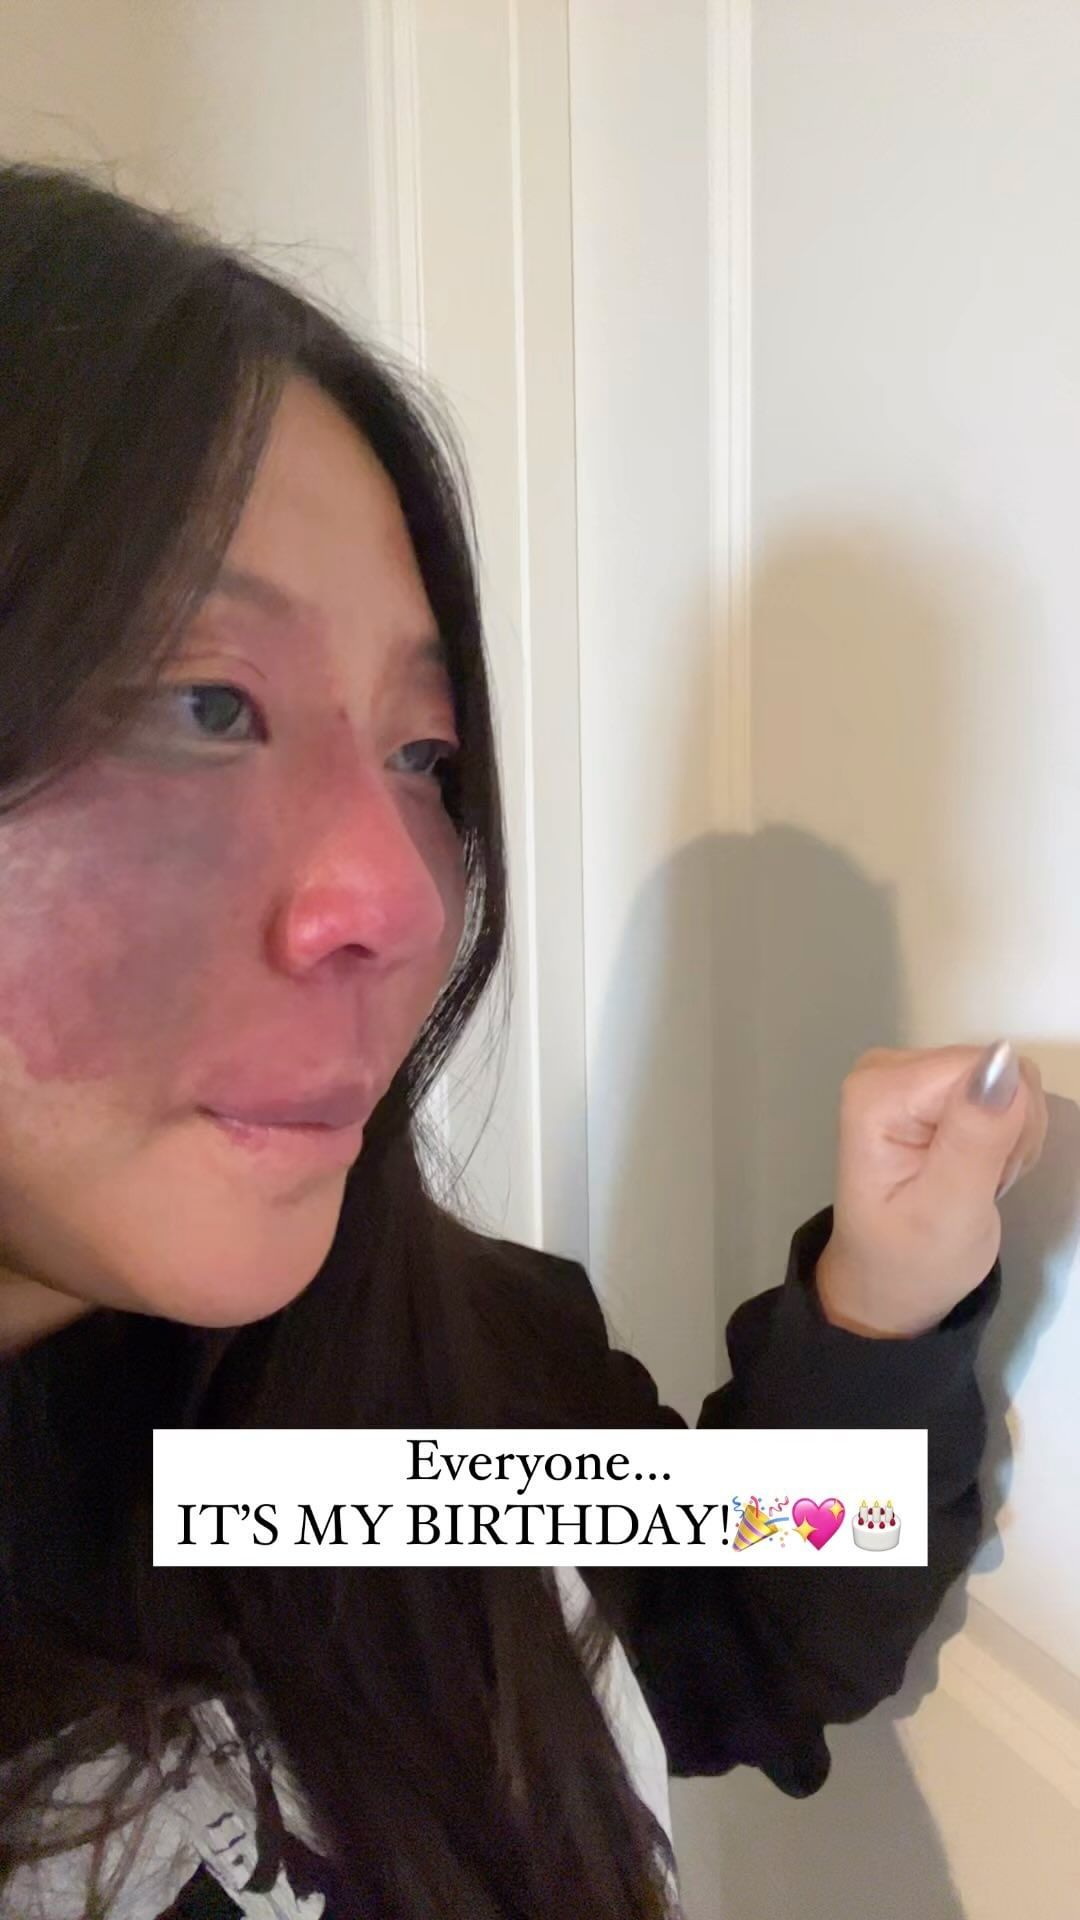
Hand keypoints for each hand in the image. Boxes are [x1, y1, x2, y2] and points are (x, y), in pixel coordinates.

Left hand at [815, 1041, 1047, 1338]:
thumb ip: (976, 1137)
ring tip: (978, 1180)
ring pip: (1006, 1078)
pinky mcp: (931, 1086)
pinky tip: (979, 1167)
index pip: (979, 1069)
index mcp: (877, 1094)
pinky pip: (1001, 1089)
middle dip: (1010, 1129)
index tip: (990, 1174)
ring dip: (1011, 1135)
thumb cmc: (912, 1259)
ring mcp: (907, 1075)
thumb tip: (1003, 1060)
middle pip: (994, 1068)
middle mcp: (886, 1070)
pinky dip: (1007, 1133)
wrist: (890, 1281)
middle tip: (983, 1183)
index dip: (1006, 1121)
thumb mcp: (949, 1212)